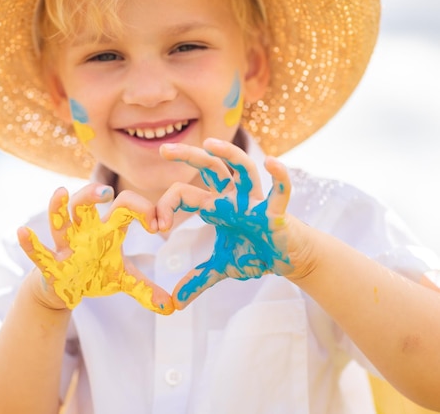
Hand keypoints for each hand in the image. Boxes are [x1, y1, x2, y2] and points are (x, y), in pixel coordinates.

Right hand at [18, 184, 174, 314]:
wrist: (66, 288)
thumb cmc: (95, 273)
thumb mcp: (123, 279)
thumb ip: (146, 288)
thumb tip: (172, 306)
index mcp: (106, 228)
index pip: (125, 207)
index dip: (142, 210)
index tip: (159, 226)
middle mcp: (84, 230)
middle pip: (86, 202)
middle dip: (93, 193)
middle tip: (107, 191)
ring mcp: (65, 245)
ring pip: (60, 219)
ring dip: (59, 207)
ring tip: (61, 192)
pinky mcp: (50, 263)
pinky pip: (38, 251)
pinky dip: (30, 243)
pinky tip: (22, 232)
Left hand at [158, 138, 294, 308]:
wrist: (289, 258)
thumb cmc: (255, 252)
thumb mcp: (222, 267)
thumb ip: (198, 279)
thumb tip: (175, 302)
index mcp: (217, 205)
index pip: (186, 194)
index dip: (168, 206)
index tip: (157, 226)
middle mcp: (234, 197)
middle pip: (210, 168)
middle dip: (188, 156)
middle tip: (163, 150)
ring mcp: (256, 201)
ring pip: (243, 170)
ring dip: (228, 155)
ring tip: (210, 143)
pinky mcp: (277, 212)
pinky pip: (280, 190)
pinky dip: (279, 176)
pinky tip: (272, 163)